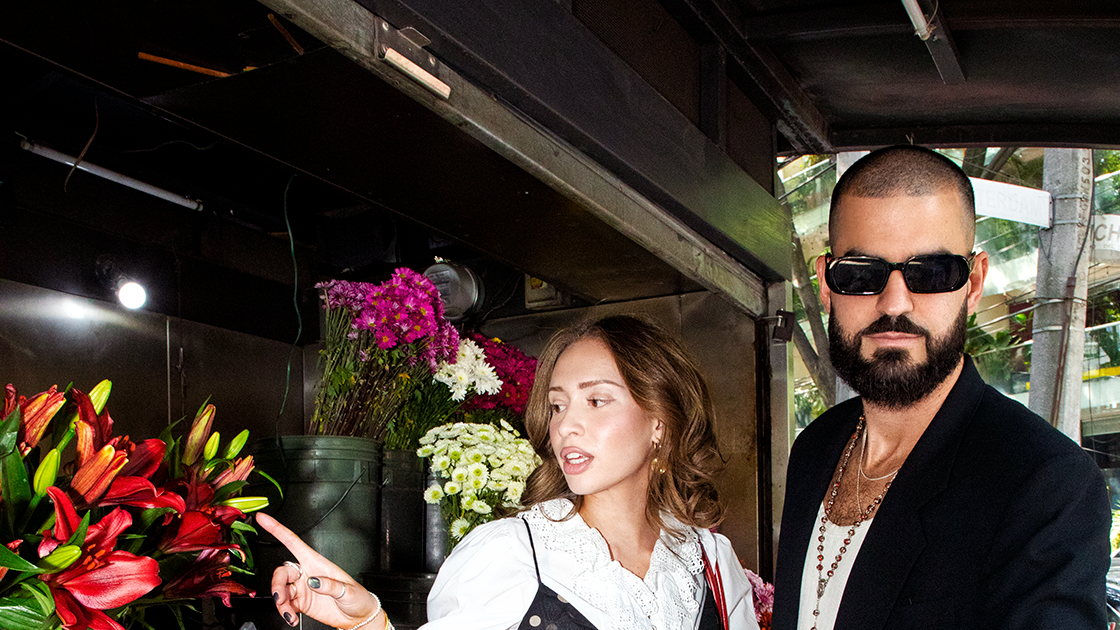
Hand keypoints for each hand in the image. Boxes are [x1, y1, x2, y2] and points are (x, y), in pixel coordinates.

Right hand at [257, 512, 385, 628]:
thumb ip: (330, 585)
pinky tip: (292, 617)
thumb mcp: (348, 589)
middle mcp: (307, 573)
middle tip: (280, 597)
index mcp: (317, 562)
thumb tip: (313, 581)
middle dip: (277, 584)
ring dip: (280, 602)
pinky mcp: (301, 602)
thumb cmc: (357, 597)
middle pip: (282, 572)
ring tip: (289, 613)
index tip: (263, 519)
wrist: (357, 616)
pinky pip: (285, 604)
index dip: (277, 529)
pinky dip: (284, 612)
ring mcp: (303, 588)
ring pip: (281, 590)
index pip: (293, 542)